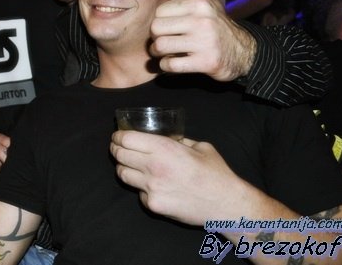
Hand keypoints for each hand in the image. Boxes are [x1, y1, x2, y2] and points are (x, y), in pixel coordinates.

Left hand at [111, 130, 248, 224]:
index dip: (118, 136)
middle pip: (119, 155)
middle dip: (116, 150)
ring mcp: (151, 187)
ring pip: (122, 174)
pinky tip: (154, 187)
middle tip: (118, 148)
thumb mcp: (199, 146)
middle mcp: (154, 166)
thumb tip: (165, 136)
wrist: (226, 204)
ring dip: (124, 168)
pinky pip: (138, 193)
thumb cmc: (216, 173)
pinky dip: (142, 189)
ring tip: (131, 166)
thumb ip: (179, 140)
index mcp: (164, 148)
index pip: (126, 139)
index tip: (117, 136)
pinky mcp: (152, 205)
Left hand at [150, 0, 255, 80]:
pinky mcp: (206, 62)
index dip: (160, 22)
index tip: (170, 27)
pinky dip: (168, 68)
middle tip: (165, 42)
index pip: (159, 12)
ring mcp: (205, 42)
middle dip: (156, 39)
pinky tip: (176, 64)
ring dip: (160, 54)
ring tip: (169, 53)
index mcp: (200, 4)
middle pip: (156, 29)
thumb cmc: (216, 24)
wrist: (244, 52)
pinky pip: (171, 65)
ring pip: (161, 47)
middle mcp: (203, 21)